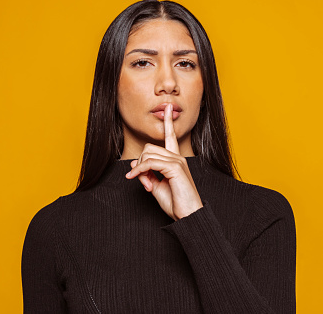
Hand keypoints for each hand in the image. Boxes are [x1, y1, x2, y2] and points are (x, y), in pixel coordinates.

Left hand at [125, 103, 202, 220]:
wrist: (188, 216)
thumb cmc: (175, 203)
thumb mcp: (156, 187)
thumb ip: (146, 174)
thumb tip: (133, 165)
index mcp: (175, 160)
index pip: (170, 136)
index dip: (168, 121)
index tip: (168, 108)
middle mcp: (178, 157)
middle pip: (149, 147)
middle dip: (140, 163)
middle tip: (144, 181)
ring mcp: (177, 161)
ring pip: (148, 154)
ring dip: (140, 170)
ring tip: (147, 186)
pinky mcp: (174, 168)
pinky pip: (149, 163)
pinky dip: (140, 171)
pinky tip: (138, 180)